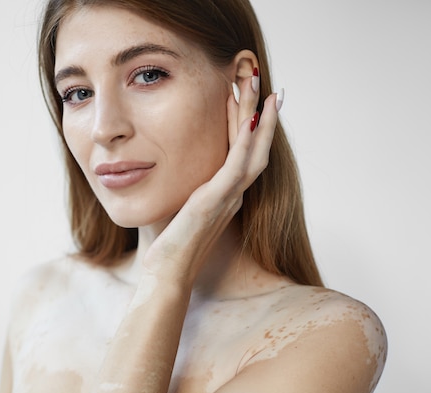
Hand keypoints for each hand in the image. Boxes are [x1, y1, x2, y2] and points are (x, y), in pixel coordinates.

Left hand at [143, 74, 281, 283]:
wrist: (167, 272)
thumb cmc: (168, 243)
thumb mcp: (176, 206)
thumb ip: (181, 186)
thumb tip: (167, 167)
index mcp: (225, 193)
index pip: (242, 151)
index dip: (249, 123)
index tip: (249, 96)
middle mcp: (233, 193)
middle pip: (256, 145)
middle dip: (261, 113)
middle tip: (263, 81)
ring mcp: (228, 197)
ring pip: (253, 149)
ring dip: (259, 117)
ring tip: (261, 87)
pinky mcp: (216, 201)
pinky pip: (237, 165)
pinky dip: (245, 141)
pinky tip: (249, 118)